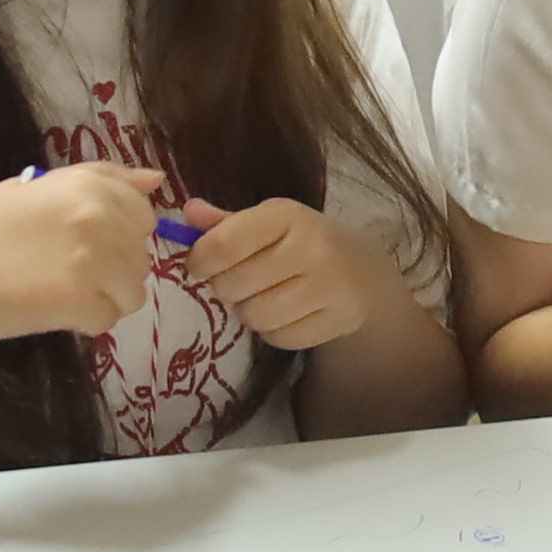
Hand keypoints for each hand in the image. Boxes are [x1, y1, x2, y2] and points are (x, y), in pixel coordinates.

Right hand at [0, 163, 163, 342]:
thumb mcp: (36, 188)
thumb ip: (101, 180)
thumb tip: (156, 179)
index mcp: (88, 185)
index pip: (143, 217)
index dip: (118, 237)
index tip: (80, 245)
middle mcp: (98, 216)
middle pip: (141, 258)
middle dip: (112, 272)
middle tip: (61, 273)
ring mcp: (91, 259)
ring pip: (132, 293)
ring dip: (102, 300)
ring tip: (55, 293)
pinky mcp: (78, 300)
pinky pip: (108, 320)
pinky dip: (83, 323)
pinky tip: (48, 311)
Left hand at [179, 197, 393, 351]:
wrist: (364, 273)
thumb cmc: (304, 242)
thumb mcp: (269, 223)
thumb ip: (226, 223)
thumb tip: (188, 214)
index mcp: (288, 216)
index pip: (224, 244)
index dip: (200, 260)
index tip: (198, 265)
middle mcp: (310, 248)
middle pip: (233, 285)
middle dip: (225, 287)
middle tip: (238, 281)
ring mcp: (326, 287)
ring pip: (253, 315)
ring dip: (248, 310)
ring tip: (262, 296)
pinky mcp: (334, 320)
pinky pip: (277, 337)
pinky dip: (272, 330)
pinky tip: (285, 313)